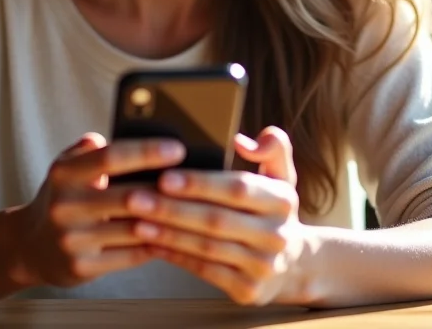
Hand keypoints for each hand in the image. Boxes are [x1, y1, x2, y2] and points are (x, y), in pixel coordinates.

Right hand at [17, 133, 185, 287]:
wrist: (30, 246)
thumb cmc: (64, 196)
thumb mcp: (69, 165)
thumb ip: (93, 147)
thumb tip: (130, 128)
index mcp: (64, 173)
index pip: (110, 156)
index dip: (146, 151)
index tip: (177, 148)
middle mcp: (64, 206)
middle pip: (127, 195)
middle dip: (166, 189)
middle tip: (197, 181)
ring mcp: (72, 240)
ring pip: (134, 229)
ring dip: (166, 219)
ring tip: (194, 207)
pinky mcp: (82, 268)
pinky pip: (131, 256)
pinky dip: (156, 244)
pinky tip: (174, 234)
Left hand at [127, 126, 305, 304]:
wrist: (294, 264)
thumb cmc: (273, 209)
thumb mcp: (282, 174)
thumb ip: (273, 147)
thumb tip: (242, 141)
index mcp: (283, 200)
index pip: (237, 188)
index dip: (199, 183)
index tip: (165, 176)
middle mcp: (276, 235)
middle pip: (216, 220)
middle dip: (172, 209)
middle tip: (137, 198)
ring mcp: (263, 266)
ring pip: (206, 247)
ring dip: (168, 234)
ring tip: (138, 221)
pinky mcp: (247, 291)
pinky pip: (205, 271)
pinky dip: (176, 256)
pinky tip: (153, 243)